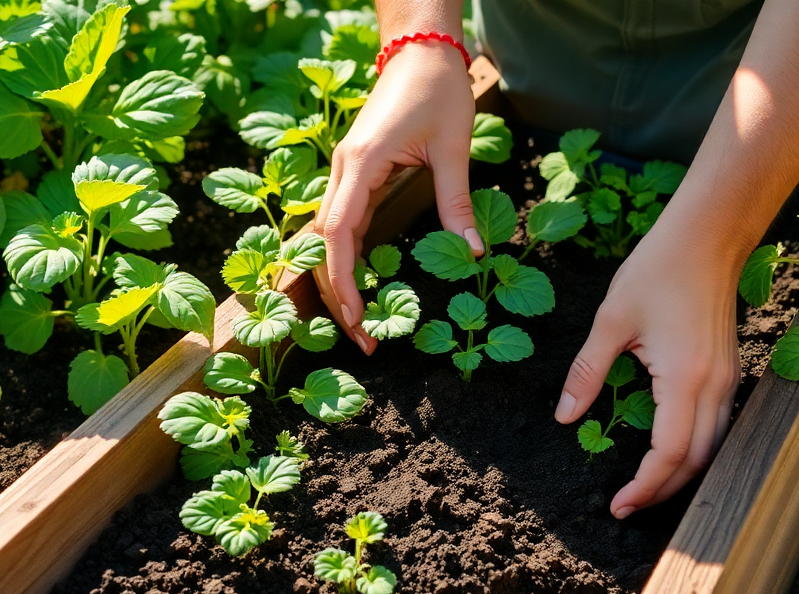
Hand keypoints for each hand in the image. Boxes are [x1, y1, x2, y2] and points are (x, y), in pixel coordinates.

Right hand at [315, 41, 480, 352]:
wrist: (421, 49)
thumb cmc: (437, 90)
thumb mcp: (454, 148)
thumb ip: (457, 202)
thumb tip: (474, 253)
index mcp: (361, 164)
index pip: (337, 233)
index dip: (342, 280)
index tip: (356, 317)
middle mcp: (343, 169)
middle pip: (325, 243)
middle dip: (338, 294)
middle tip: (363, 339)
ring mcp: (346, 171)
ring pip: (329, 236)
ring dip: (340, 280)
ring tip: (361, 323)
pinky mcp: (356, 171)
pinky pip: (343, 222)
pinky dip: (348, 257)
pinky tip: (362, 286)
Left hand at [554, 220, 741, 517]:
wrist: (706, 237)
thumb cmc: (657, 270)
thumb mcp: (610, 319)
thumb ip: (587, 371)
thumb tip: (564, 415)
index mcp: (685, 377)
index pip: (671, 453)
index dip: (646, 486)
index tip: (618, 505)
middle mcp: (715, 385)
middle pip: (697, 460)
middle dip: (663, 491)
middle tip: (626, 507)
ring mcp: (728, 379)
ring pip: (713, 447)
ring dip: (682, 474)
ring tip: (644, 489)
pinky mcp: (729, 370)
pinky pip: (718, 425)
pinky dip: (696, 450)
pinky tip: (670, 454)